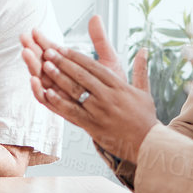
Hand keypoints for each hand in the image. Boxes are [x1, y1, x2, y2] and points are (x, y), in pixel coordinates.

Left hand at [23, 15, 158, 161]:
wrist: (148, 144)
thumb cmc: (145, 118)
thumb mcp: (145, 91)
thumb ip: (141, 69)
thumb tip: (144, 49)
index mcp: (119, 86)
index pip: (94, 67)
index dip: (76, 56)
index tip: (63, 48)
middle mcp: (108, 96)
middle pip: (82, 75)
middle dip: (64, 62)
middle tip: (48, 51)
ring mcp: (100, 111)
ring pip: (76, 91)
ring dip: (58, 77)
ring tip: (44, 66)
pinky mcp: (93, 126)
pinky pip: (73, 111)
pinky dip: (59, 101)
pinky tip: (47, 92)